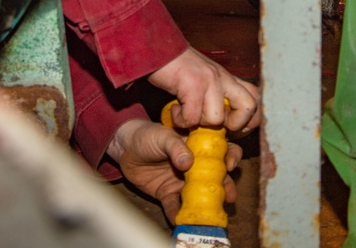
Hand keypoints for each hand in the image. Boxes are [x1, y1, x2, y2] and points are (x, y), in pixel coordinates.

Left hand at [107, 119, 241, 223]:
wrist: (125, 147)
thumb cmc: (146, 135)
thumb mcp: (162, 136)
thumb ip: (175, 147)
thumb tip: (188, 162)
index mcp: (198, 146)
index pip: (222, 150)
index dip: (230, 156)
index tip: (229, 164)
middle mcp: (195, 166)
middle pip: (216, 177)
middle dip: (225, 186)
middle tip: (229, 195)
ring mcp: (182, 181)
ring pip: (199, 195)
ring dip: (206, 204)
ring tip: (210, 211)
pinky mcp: (167, 193)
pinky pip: (175, 206)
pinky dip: (178, 214)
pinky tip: (181, 220)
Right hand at [147, 46, 261, 132]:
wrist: (155, 46)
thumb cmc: (175, 66)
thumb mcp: (203, 77)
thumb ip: (216, 92)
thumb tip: (225, 117)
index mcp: (227, 76)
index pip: (255, 98)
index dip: (249, 119)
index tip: (231, 128)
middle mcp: (222, 77)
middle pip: (250, 106)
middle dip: (236, 125)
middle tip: (216, 126)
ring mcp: (209, 79)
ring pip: (217, 118)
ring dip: (199, 123)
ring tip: (187, 113)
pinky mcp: (192, 84)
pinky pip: (192, 117)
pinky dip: (181, 120)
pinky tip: (175, 111)